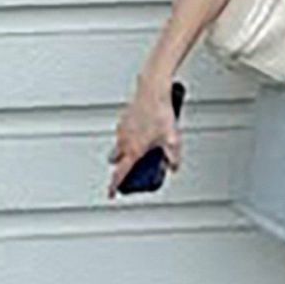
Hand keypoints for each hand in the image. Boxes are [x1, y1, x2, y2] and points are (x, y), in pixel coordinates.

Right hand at [105, 83, 181, 199]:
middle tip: (130, 169)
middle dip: (119, 166)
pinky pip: (122, 133)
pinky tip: (141, 132)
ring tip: (140, 148)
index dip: (114, 186)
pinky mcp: (124, 118)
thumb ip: (173, 157)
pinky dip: (127, 137)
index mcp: (133, 150)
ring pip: (118, 145)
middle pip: (115, 160)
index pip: (120, 174)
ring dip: (124, 150)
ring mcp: (122, 129)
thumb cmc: (161, 113)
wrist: (153, 90)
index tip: (111, 194)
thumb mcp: (172, 139)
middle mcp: (124, 141)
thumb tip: (173, 167)